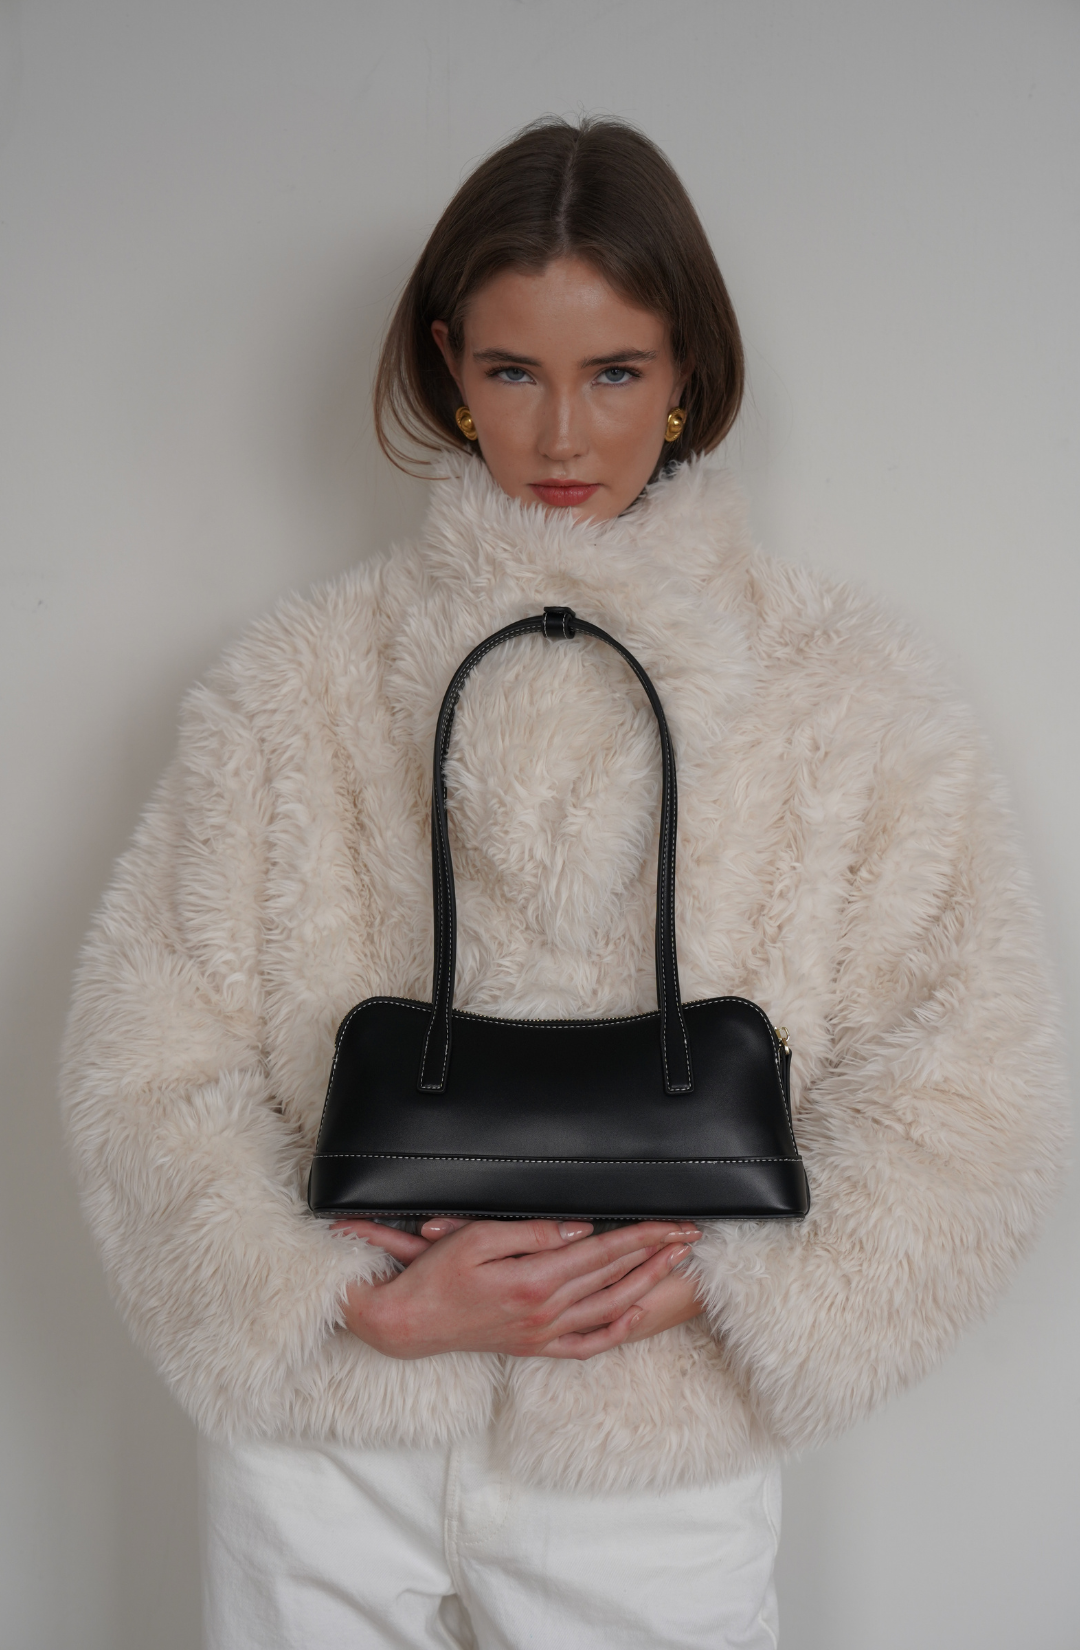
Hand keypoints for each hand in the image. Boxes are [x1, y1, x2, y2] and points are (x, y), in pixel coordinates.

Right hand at [333, 1219, 701, 1359]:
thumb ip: (529, 1233)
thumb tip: (575, 1229)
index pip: (603, 1251)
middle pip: (614, 1278)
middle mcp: (546, 1312)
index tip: (672, 1223)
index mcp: (535, 1280)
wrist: (406, 1324)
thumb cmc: (435, 1275)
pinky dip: (614, 1329)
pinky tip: (633, 1314)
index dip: (642, 1235)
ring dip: (645, 1285)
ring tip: (674, 1266)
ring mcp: (542, 1334)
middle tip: (688, 1237)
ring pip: (608, 1309)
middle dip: (656, 1254)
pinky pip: (585, 1344)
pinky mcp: (534, 1347)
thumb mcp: (475, 1238)